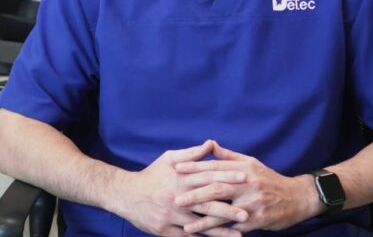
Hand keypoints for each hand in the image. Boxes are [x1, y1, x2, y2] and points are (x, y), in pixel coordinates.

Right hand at [111, 140, 247, 236]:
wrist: (125, 194)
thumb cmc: (151, 175)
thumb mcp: (169, 159)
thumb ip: (191, 154)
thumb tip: (211, 144)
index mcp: (180, 178)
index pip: (208, 177)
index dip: (227, 177)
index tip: (246, 178)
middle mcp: (177, 198)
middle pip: (206, 204)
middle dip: (228, 209)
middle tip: (248, 213)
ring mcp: (171, 216)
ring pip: (199, 224)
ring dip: (220, 231)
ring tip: (239, 235)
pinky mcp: (165, 230)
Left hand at [174, 142, 321, 232]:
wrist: (298, 197)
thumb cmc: (269, 180)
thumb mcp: (251, 163)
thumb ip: (228, 156)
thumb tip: (209, 144)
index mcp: (243, 168)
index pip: (214, 166)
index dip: (194, 167)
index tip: (175, 168)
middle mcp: (246, 183)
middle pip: (216, 187)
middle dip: (193, 194)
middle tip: (174, 198)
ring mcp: (253, 202)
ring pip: (224, 210)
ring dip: (203, 219)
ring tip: (186, 225)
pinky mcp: (258, 219)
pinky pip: (236, 227)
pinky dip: (222, 232)